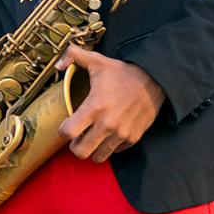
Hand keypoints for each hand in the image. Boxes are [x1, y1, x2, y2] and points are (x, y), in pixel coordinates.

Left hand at [56, 45, 164, 161]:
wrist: (154, 81)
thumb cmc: (123, 73)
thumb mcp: (97, 61)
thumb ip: (73, 56)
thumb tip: (58, 64)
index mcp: (95, 107)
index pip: (69, 132)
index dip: (62, 131)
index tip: (65, 126)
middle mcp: (107, 124)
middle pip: (81, 152)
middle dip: (74, 146)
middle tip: (77, 137)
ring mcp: (121, 134)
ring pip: (98, 157)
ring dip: (92, 150)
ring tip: (91, 138)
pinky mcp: (133, 138)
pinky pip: (115, 152)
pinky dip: (109, 147)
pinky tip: (107, 135)